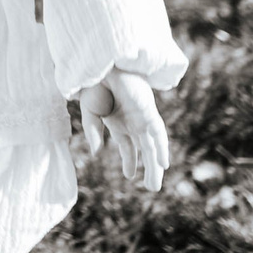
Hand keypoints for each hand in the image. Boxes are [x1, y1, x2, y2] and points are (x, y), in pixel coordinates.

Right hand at [77, 68, 168, 190]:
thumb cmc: (95, 84)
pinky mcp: (148, 111)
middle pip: (145, 149)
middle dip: (149, 168)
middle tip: (153, 187)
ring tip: (155, 185)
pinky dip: (161, 148)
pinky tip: (162, 164)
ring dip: (156, 164)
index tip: (131, 176)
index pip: (128, 146)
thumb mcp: (90, 112)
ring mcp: (142, 117)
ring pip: (153, 145)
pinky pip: (157, 133)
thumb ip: (93, 132)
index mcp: (119, 122)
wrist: (103, 65)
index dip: (130, 162)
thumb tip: (97, 154)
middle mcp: (133, 121)